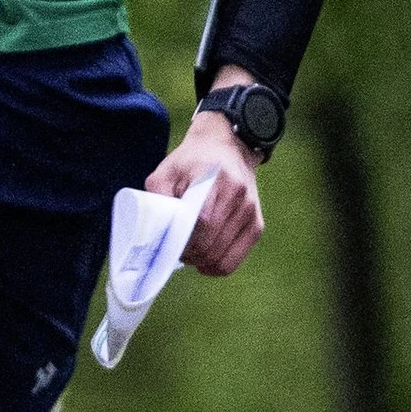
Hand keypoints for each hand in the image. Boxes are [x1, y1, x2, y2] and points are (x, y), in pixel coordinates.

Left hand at [145, 115, 265, 276]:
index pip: (202, 223)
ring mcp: (250, 211)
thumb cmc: (192, 161)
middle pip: (211, 244)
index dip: (183, 240)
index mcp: (216, 179)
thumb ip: (157, 198)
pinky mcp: (257, 224)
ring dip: (201, 261)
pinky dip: (217, 266)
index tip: (170, 242)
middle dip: (190, 254)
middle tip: (176, 250)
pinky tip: (205, 260)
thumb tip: (153, 232)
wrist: (228, 146)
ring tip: (189, 253)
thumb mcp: (167, 170)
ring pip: (222, 256)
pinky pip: (236, 259)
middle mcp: (238, 196)